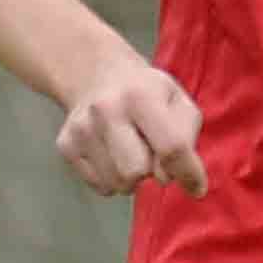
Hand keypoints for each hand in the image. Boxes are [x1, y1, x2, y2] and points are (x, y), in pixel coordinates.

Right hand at [53, 55, 208, 197]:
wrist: (97, 76)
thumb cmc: (148, 94)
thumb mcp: (178, 102)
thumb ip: (185, 139)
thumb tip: (175, 179)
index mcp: (141, 95)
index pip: (170, 147)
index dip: (188, 173)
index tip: (196, 187)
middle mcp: (106, 110)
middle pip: (137, 172)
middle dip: (152, 172)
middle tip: (152, 155)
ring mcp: (82, 128)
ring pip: (117, 184)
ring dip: (132, 178)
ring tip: (131, 152)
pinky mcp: (66, 145)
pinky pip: (100, 186)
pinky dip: (113, 179)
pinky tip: (113, 154)